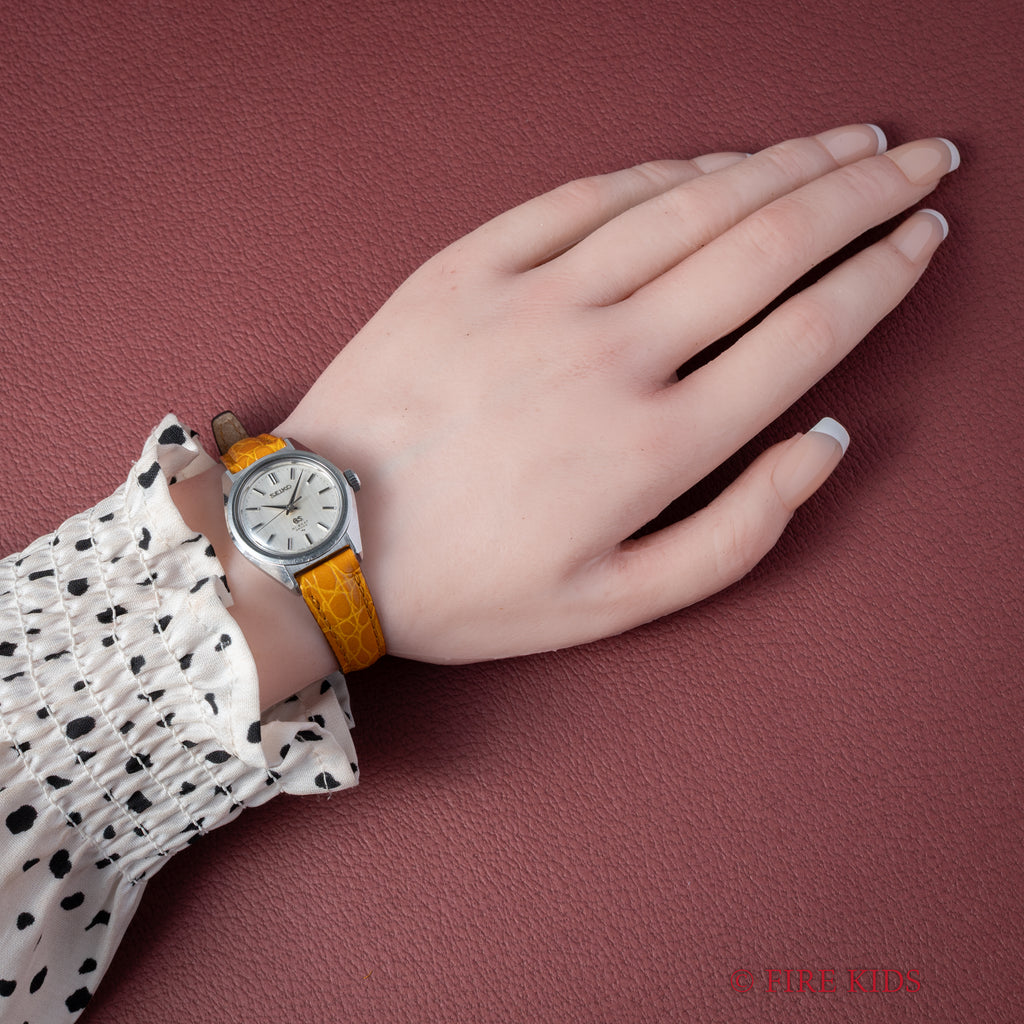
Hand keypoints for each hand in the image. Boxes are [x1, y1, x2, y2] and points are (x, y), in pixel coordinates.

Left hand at [270, 124, 955, 668]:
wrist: (322, 547)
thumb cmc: (470, 588)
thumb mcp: (617, 606)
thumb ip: (739, 535)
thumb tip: (824, 443)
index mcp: (655, 447)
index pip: (806, 334)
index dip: (881, 275)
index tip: (923, 237)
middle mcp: (609, 357)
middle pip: (768, 246)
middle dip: (863, 194)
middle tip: (919, 159)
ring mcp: (535, 301)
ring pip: (691, 205)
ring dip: (783, 164)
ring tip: (845, 143)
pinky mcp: (470, 269)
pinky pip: (587, 196)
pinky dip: (664, 171)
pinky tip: (713, 162)